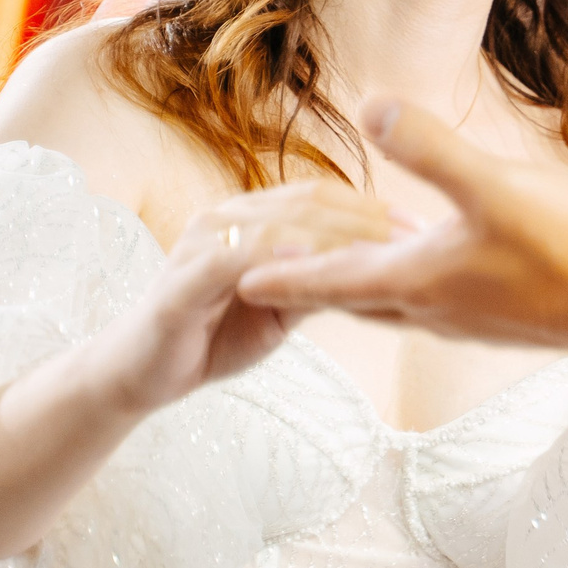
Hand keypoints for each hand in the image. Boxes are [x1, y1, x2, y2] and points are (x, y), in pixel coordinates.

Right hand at [96, 181, 398, 413]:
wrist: (140, 372)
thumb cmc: (215, 333)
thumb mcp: (282, 306)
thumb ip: (322, 280)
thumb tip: (384, 271)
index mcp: (252, 217)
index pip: (324, 195)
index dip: (376, 206)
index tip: (427, 226)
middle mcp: (226, 216)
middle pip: (310, 200)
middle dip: (370, 216)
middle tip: (420, 236)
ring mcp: (201, 243)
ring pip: (280, 222)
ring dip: (337, 234)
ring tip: (386, 248)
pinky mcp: (182, 280)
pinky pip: (235, 259)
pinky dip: (277, 256)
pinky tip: (317, 264)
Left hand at [237, 98, 567, 350]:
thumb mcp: (497, 187)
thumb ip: (432, 149)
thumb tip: (371, 106)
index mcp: (422, 280)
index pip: (331, 279)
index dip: (282, 274)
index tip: (237, 277)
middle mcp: (439, 309)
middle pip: (356, 300)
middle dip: (312, 286)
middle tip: (271, 277)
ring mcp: (475, 320)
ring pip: (396, 306)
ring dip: (362, 289)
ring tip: (340, 270)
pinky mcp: (510, 320)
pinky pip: (436, 303)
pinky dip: (411, 287)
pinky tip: (434, 267)